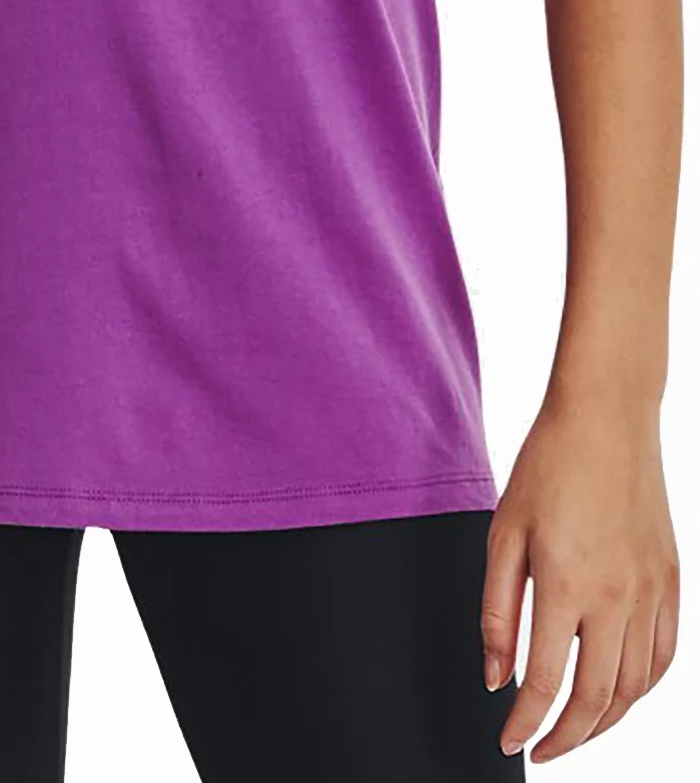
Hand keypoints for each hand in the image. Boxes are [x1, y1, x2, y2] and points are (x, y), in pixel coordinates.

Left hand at [481, 389, 678, 762]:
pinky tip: (619, 691)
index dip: (525, 724)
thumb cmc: (548, 464)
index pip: (546, 684)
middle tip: (542, 749)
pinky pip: (663, 655)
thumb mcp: (504, 532)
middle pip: (597, 701)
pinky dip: (642, 688)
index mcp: (566, 584)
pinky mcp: (671, 579)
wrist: (607, 415)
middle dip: (566, 738)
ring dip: (606, 723)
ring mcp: (651, 591)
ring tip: (576, 730)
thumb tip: (496, 677)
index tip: (510, 743)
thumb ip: (497, 611)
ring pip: (636, 687)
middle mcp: (616, 597)